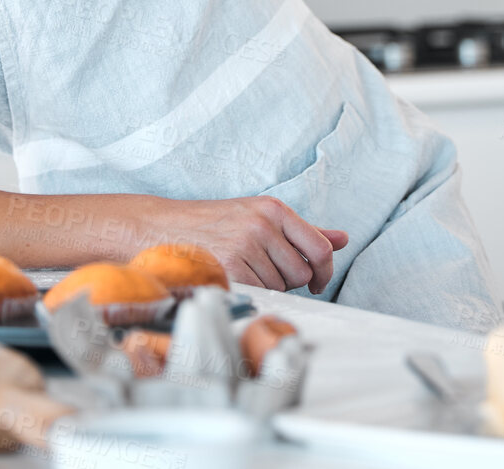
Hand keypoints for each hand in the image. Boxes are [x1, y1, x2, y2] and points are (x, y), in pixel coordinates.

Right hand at [155, 195, 348, 293]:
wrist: (161, 228)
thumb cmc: (214, 224)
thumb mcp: (259, 216)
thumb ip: (303, 231)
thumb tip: (343, 239)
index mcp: (273, 208)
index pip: (320, 247)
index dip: (325, 271)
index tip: (317, 282)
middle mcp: (262, 225)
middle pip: (301, 273)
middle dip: (289, 281)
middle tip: (264, 272)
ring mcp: (245, 247)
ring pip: (281, 287)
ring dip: (268, 288)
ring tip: (242, 271)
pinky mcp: (229, 269)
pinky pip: (260, 294)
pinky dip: (252, 294)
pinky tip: (234, 280)